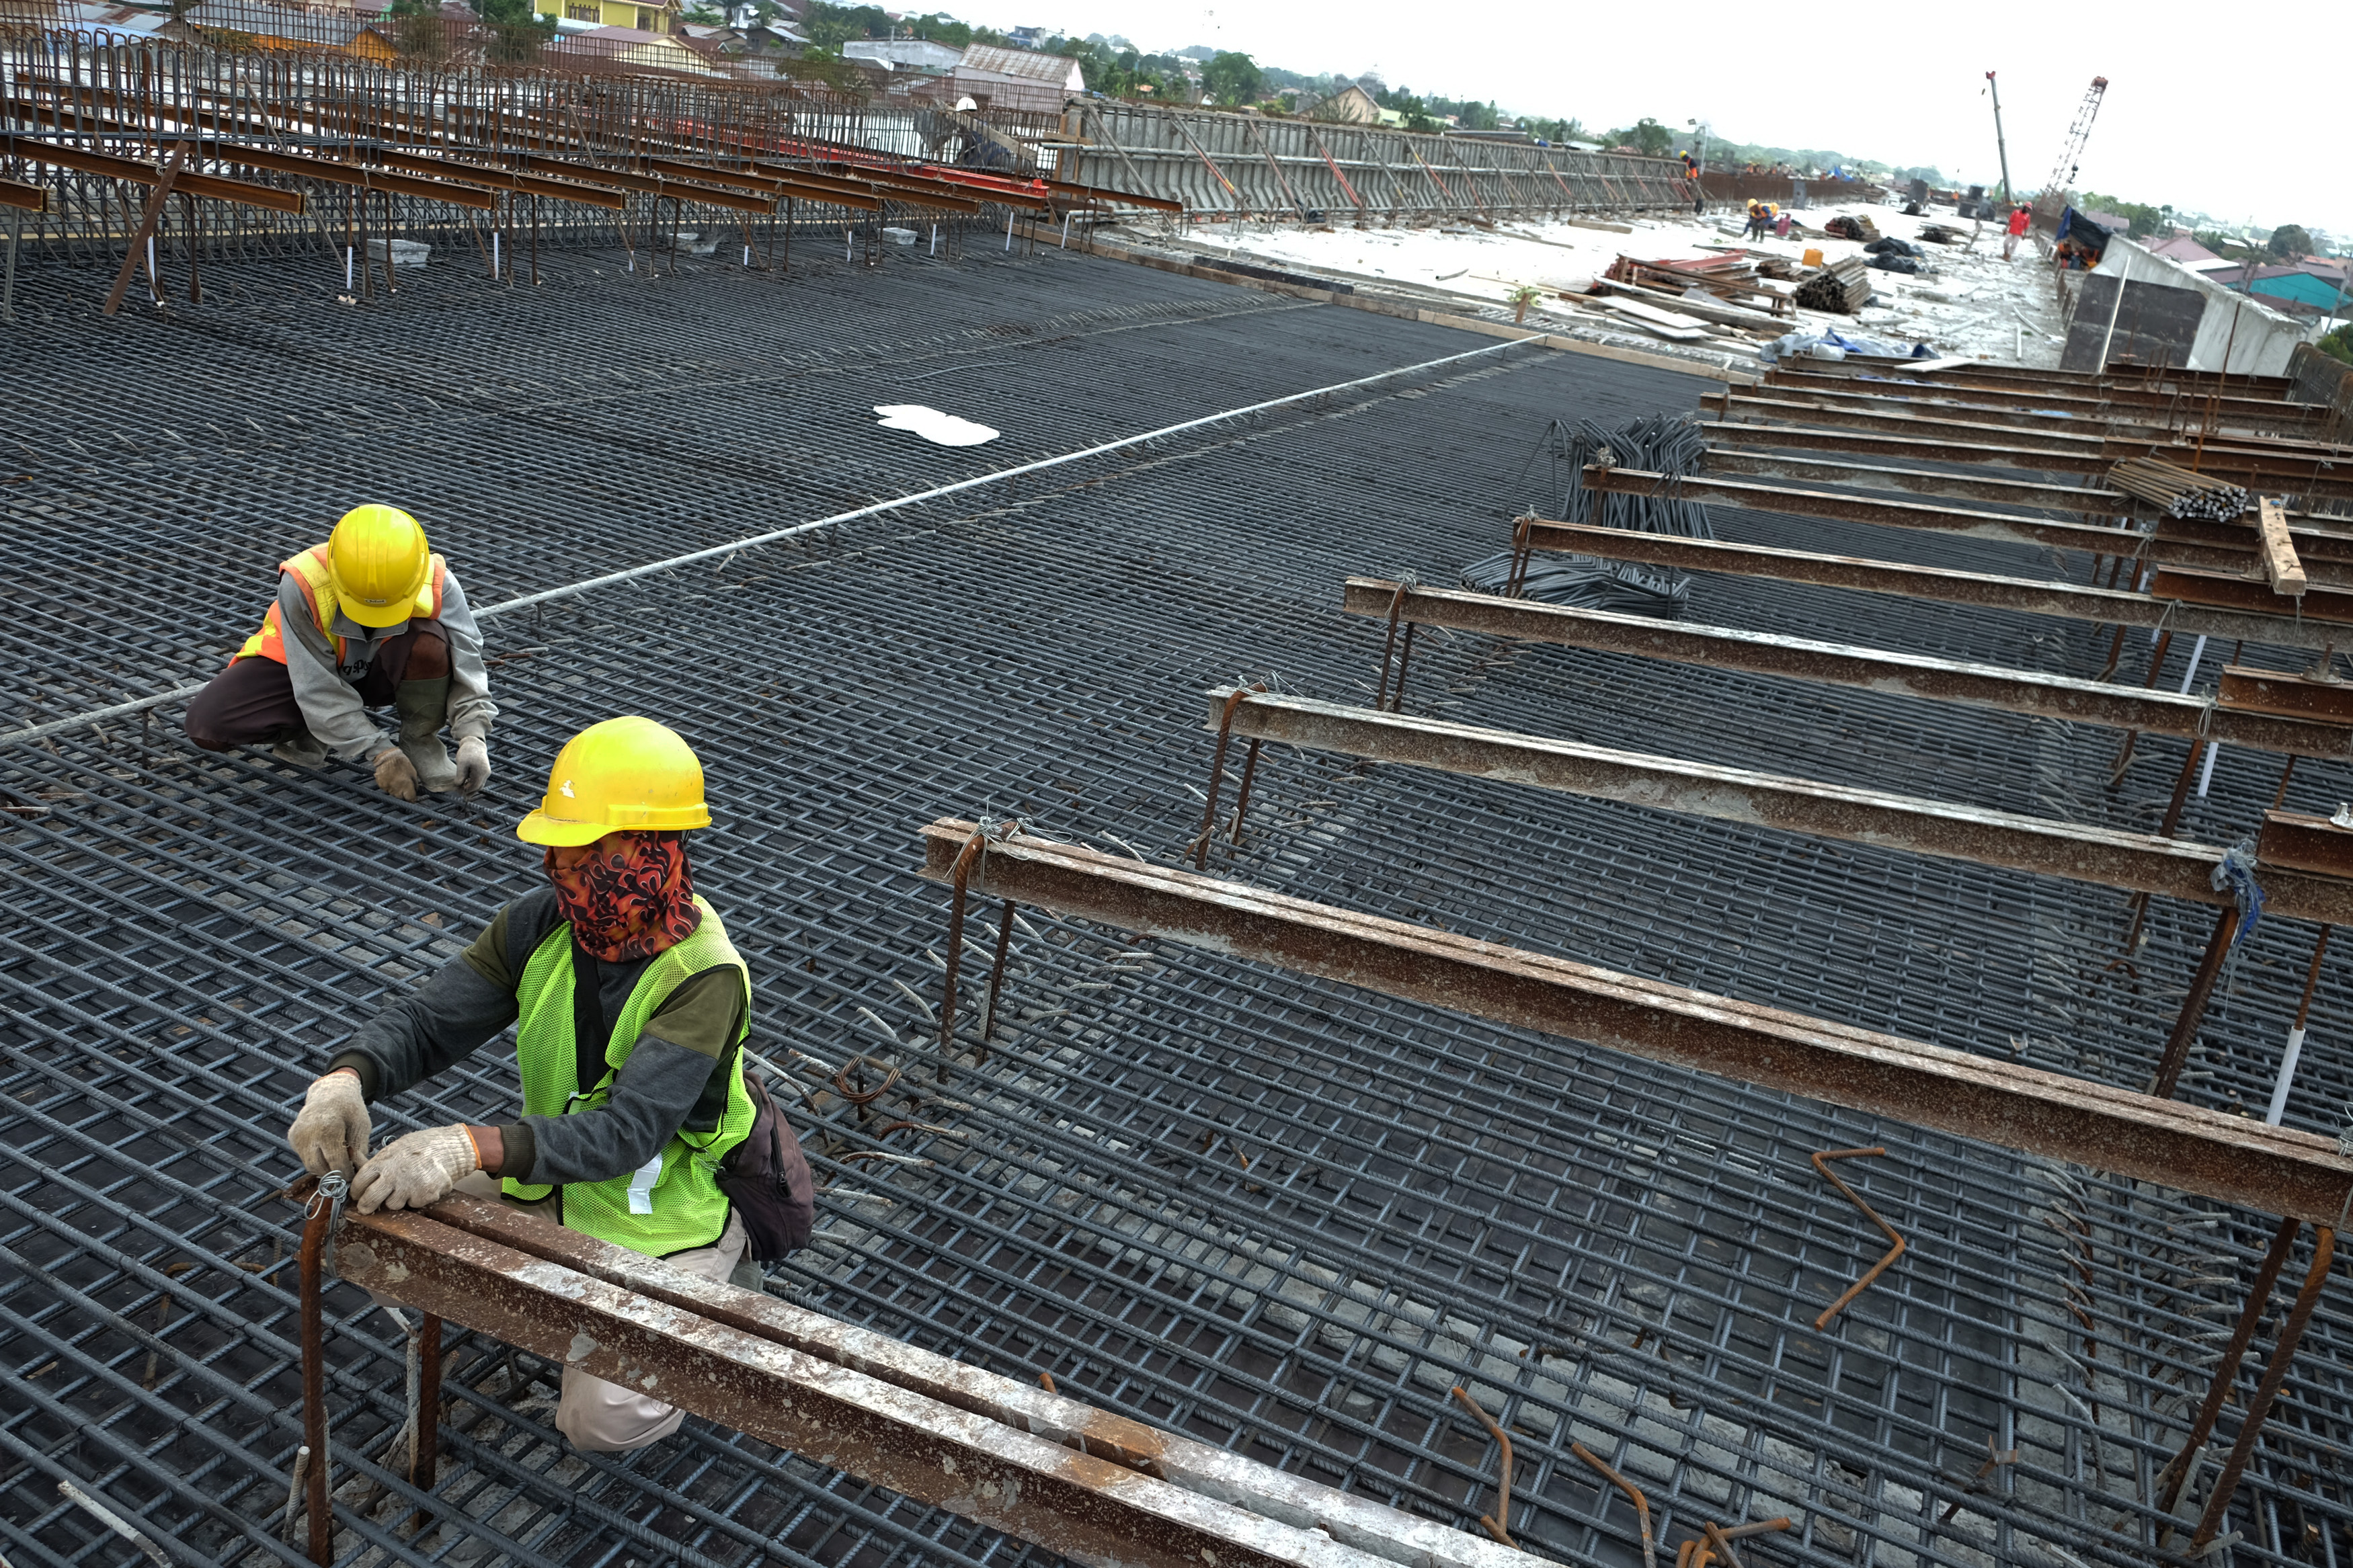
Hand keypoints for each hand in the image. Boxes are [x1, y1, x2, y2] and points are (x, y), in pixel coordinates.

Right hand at [287, 1068, 368, 1175]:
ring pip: (309, 1164)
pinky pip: (304, 1156)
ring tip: (338, 1162)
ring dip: (324, 1168)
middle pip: (318, 1167)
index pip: (335, 1161)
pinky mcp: (292, 1138)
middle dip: (333, 1173)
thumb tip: (359, 1170)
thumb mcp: (361, 1125)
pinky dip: (316, 1159)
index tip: (353, 1177)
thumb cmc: (349, 1108)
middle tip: (345, 1173)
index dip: (345, 1173)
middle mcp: (308, 1134)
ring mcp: (297, 1136)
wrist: (329, 1092)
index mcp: (328, 1129)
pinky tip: (327, 1152)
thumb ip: (360, 1149)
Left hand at [351, 1125, 479, 1213]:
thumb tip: (356, 1162)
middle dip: (366, 1206)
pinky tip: (420, 1187)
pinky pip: (412, 1204)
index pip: (359, 1182)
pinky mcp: (422, 1196)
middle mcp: (393, 1176)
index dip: (356, 1191)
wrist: (450, 1148)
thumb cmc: (423, 1145)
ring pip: (392, 1205)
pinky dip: (416, 1199)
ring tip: (406, 1187)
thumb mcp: (396, 1147)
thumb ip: (378, 1160)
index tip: (358, 1194)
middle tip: (367, 1208)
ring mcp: (408, 1187)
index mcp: (383, 1162)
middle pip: (370, 1200)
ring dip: (396, 1200)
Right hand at [374, 746, 419, 800]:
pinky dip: (390, 787)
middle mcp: (396, 789)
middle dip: (404, 794)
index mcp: (406, 786)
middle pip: (401, 798)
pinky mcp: (381, 785)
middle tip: (405, 786)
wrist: (387, 756)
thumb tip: (415, 791)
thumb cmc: (401, 762)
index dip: (412, 798)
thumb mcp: (413, 772)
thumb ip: (414, 784)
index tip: (413, 797)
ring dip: (397, 790)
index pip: (410, 799)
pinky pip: (387, 789)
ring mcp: (387, 788)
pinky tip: (391, 779)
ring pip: (394, 795)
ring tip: (397, 780)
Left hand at [454, 737, 489, 795]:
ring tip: (464, 791)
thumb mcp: (461, 763)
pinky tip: (467, 783)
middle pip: (479, 786)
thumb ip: (460, 775)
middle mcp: (486, 773)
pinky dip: (474, 783)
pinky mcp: (484, 769)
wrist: (474, 743)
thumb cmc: (467, 752)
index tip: (460, 794)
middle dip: (471, 792)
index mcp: (481, 772)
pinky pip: (480, 779)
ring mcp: (486, 771)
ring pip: (480, 784)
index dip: (468, 791)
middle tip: (463, 797)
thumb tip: (458, 785)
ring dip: (472, 788)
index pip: (475, 786)